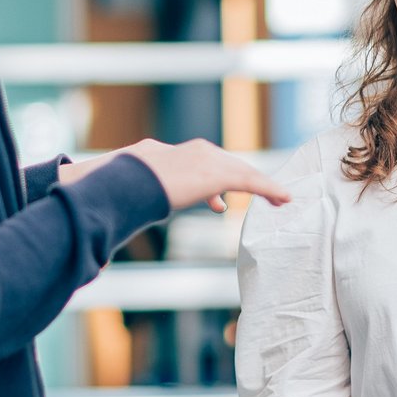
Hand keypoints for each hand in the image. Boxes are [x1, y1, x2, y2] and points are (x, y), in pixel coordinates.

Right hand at [111, 139, 290, 212]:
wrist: (127, 180)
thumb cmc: (120, 190)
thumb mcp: (129, 197)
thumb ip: (135, 210)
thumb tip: (113, 244)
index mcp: (172, 153)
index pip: (204, 164)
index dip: (217, 183)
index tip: (219, 203)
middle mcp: (194, 152)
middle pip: (228, 165)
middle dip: (246, 180)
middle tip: (264, 195)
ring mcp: (207, 159)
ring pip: (244, 172)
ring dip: (264, 185)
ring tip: (280, 198)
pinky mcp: (219, 173)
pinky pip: (252, 181)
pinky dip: (270, 189)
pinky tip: (283, 198)